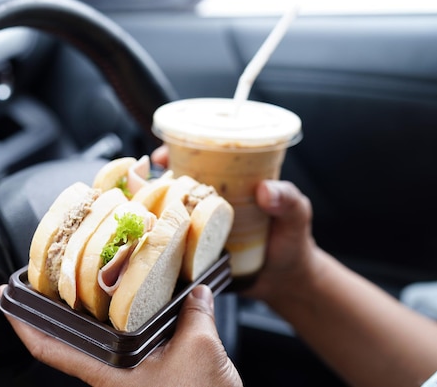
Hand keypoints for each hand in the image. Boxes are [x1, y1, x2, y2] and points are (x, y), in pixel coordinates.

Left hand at [0, 285, 242, 386]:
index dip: (22, 324)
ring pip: (95, 343)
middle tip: (49, 276)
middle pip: (68, 340)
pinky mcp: (144, 379)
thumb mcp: (201, 350)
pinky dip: (121, 323)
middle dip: (55, 309)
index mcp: (108, 373)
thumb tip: (197, 290)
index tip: (6, 298)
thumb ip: (195, 313)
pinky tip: (135, 305)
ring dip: (89, 315)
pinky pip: (122, 346)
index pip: (49, 348)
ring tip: (88, 282)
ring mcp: (125, 379)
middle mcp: (111, 376)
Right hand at [153, 145, 319, 300]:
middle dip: (150, 184)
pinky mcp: (193, 256)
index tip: (160, 157)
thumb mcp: (297, 215)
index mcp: (226, 185)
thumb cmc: (293, 241)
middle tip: (141, 191)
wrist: (286, 281)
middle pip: (170, 187)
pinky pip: (170, 247)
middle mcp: (206, 205)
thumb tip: (265, 191)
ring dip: (149, 215)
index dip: (172, 154)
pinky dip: (157, 245)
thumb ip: (288, 199)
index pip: (193, 160)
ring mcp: (197, 231)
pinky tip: (148, 246)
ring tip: (139, 218)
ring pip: (166, 217)